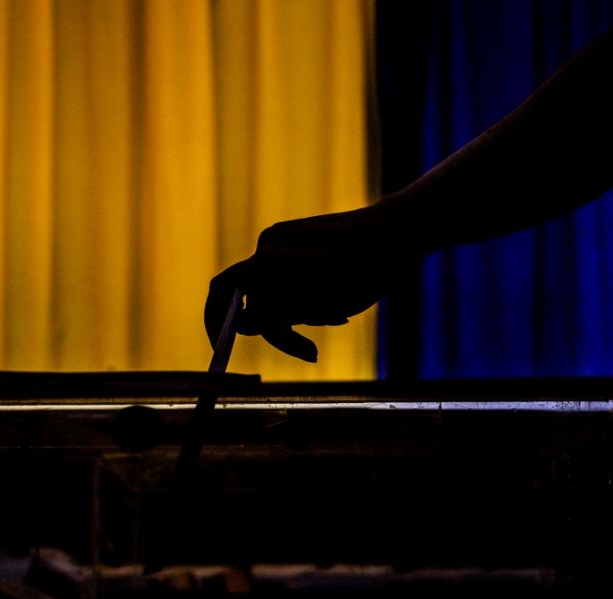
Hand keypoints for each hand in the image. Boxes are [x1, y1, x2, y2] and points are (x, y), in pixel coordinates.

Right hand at [205, 203, 422, 361]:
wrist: (396, 232)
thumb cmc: (364, 273)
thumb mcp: (322, 307)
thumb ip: (278, 316)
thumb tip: (239, 324)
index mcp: (268, 261)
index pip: (222, 293)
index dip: (216, 323)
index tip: (224, 349)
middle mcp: (268, 245)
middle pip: (254, 299)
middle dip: (281, 327)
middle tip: (311, 352)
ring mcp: (281, 238)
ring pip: (274, 291)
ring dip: (300, 313)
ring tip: (338, 316)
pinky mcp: (297, 237)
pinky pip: (286, 276)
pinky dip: (305, 296)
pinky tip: (337, 302)